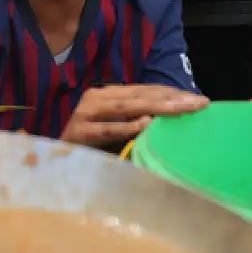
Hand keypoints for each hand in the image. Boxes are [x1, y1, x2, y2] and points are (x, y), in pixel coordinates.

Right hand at [60, 84, 208, 146]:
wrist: (52, 162)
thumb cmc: (88, 148)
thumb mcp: (115, 130)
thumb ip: (135, 122)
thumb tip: (170, 122)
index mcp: (107, 96)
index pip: (144, 90)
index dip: (171, 93)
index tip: (199, 100)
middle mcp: (96, 99)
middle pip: (140, 95)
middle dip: (172, 98)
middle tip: (199, 103)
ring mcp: (86, 114)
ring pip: (126, 107)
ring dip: (156, 107)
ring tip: (182, 108)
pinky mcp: (79, 133)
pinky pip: (107, 129)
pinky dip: (126, 126)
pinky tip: (146, 125)